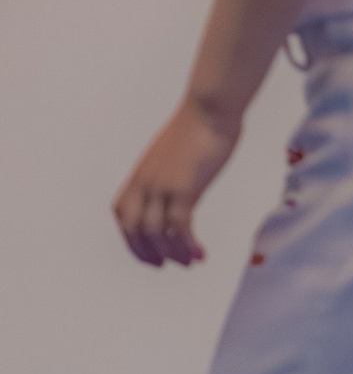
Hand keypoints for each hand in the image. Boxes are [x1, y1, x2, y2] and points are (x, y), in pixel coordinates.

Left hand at [114, 99, 240, 267]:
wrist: (210, 108)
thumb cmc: (199, 125)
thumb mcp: (174, 153)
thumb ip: (169, 170)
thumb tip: (178, 180)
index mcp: (140, 174)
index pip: (122, 213)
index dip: (131, 238)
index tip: (149, 252)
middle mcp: (146, 182)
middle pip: (134, 229)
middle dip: (148, 252)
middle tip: (167, 265)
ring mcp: (163, 186)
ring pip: (156, 233)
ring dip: (172, 253)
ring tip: (190, 262)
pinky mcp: (184, 188)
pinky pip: (180, 227)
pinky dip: (188, 245)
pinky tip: (200, 253)